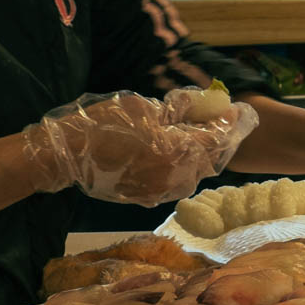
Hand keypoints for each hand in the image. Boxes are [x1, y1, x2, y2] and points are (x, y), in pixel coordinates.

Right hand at [22, 89, 258, 204]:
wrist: (67, 156)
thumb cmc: (104, 124)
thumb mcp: (144, 108)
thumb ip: (178, 110)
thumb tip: (202, 106)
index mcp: (176, 152)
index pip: (217, 138)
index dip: (230, 123)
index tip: (237, 111)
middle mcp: (175, 177)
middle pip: (209, 159)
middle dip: (216, 140)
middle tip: (219, 121)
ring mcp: (160, 191)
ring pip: (193, 173)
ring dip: (198, 155)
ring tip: (195, 134)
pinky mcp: (147, 198)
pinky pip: (174, 182)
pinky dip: (180, 167)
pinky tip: (172, 151)